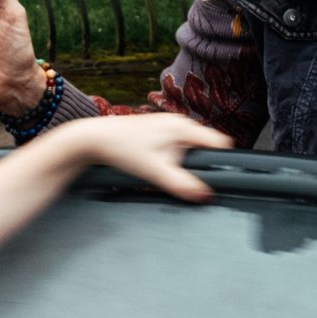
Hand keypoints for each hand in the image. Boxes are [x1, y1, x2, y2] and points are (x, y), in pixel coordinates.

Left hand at [50, 114, 232, 201]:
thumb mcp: (155, 172)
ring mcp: (167, 124)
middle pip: (206, 146)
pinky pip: (175, 146)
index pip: (221, 143)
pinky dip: (172, 158)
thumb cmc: (123, 150)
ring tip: (166, 173)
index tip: (216, 177)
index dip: (223, 162)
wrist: (94, 139)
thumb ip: (182, 184)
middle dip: (201, 165)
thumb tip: (206, 196)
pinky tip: (156, 166)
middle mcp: (179, 122)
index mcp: (184, 128)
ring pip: (189, 147)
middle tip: (186, 180)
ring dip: (184, 162)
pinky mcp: (156, 130)